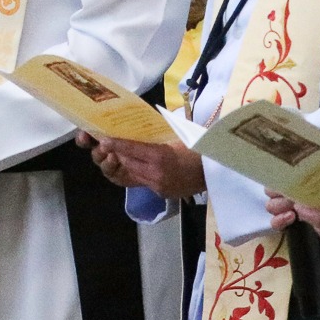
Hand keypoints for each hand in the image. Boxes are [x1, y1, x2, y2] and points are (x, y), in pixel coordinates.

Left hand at [86, 135, 204, 197]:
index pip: (132, 150)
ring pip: (132, 175)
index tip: (103, 139)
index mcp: (161, 156)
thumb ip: (158, 134)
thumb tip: (139, 126)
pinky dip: (135, 173)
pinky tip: (132, 165)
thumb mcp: (180, 136)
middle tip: (107, 145)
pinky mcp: (161, 193)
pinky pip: (141, 182)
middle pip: (127, 164)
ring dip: (122, 165)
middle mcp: (156, 174)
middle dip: (116, 155)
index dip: (116, 145)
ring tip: (116, 155)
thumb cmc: (200, 149)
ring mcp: (158, 186)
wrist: (216, 172)